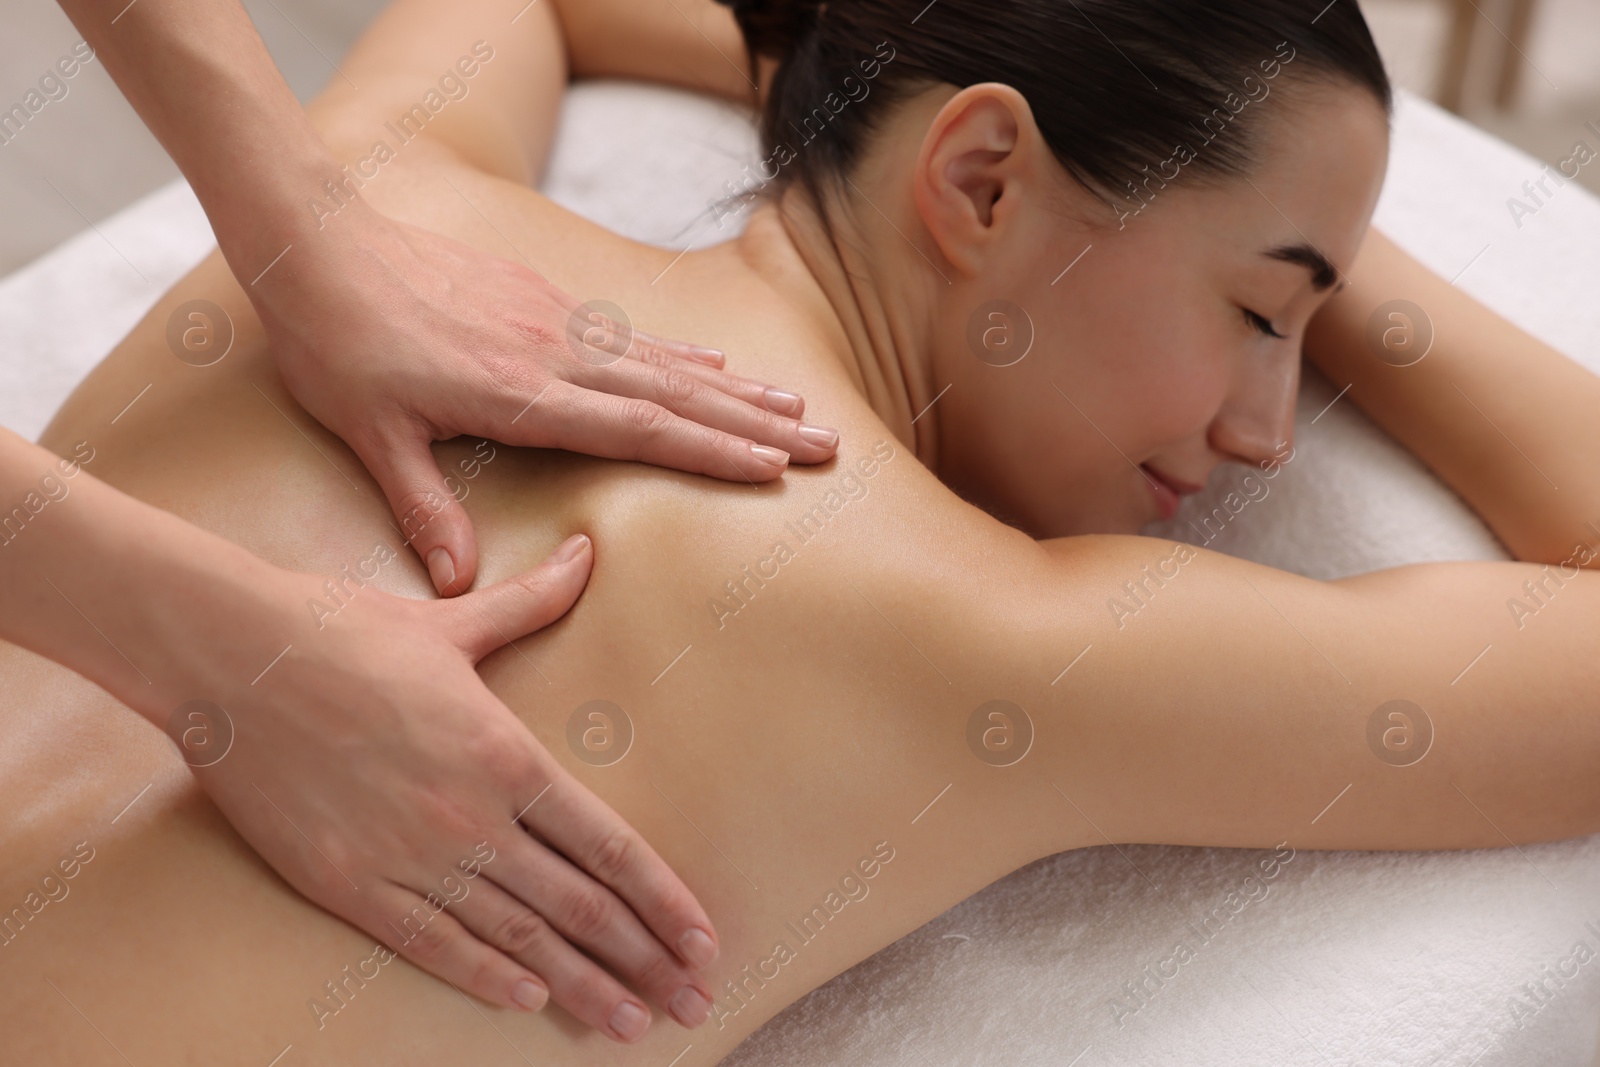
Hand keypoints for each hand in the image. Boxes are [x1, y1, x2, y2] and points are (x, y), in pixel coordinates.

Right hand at [181, 534, 716, 1040]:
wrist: (228, 655)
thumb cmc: (342, 630)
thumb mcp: (452, 621)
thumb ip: (534, 601)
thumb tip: (588, 550)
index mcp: (505, 755)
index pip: (609, 847)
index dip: (664, 901)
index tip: (705, 939)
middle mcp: (469, 816)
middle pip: (578, 907)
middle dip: (643, 960)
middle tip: (691, 1002)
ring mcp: (408, 856)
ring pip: (517, 939)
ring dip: (582, 986)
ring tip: (631, 1022)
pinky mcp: (347, 884)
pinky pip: (431, 943)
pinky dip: (484, 976)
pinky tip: (528, 1002)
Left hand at [254, 205, 839, 595]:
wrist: (319, 247)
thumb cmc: (339, 346)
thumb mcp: (370, 436)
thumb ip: (423, 509)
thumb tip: (457, 584)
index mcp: (522, 394)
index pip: (637, 428)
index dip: (709, 450)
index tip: (771, 468)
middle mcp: (556, 354)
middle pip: (676, 395)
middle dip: (755, 424)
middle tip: (825, 445)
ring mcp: (557, 322)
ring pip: (666, 362)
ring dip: (737, 387)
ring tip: (799, 408)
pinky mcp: (545, 300)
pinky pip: (633, 334)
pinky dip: (682, 353)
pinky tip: (717, 361)